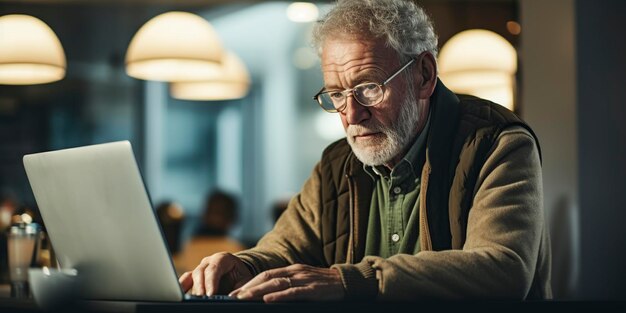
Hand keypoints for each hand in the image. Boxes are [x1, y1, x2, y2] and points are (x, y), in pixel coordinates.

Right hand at [178, 252, 253, 295]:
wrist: (238, 275)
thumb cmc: (242, 278)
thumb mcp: (244, 282)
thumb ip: (238, 289)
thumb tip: (231, 298)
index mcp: (223, 258)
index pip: (214, 268)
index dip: (211, 282)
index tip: (210, 295)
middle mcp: (209, 261)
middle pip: (200, 272)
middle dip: (200, 287)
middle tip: (202, 299)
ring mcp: (200, 268)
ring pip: (191, 277)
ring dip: (193, 290)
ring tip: (194, 300)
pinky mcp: (194, 278)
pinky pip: (185, 281)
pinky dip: (182, 287)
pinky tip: (181, 296)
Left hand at [229, 264, 344, 301]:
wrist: (349, 282)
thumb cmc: (325, 285)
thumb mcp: (305, 280)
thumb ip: (289, 284)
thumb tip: (269, 294)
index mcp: (292, 269)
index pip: (266, 274)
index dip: (249, 282)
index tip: (235, 293)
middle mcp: (295, 271)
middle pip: (267, 277)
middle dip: (248, 287)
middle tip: (232, 297)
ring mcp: (304, 280)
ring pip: (276, 283)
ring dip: (258, 291)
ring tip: (243, 298)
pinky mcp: (313, 290)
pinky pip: (293, 292)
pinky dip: (279, 296)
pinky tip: (267, 300)